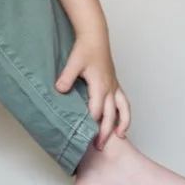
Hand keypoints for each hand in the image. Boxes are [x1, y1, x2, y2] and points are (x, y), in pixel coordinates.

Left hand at [55, 35, 130, 149]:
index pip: (96, 109)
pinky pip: (124, 103)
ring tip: (119, 138)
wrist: (95, 37)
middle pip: (110, 115)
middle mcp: (110, 88)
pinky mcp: (115, 85)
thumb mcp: (73, 62)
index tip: (86, 135)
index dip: (92, 123)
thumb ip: (66, 77)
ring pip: (123, 110)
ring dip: (122, 124)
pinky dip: (125, 115)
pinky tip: (122, 124)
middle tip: (98, 146)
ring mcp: (114, 87)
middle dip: (105, 132)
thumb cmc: (85, 49)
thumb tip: (59, 90)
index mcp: (99, 84)